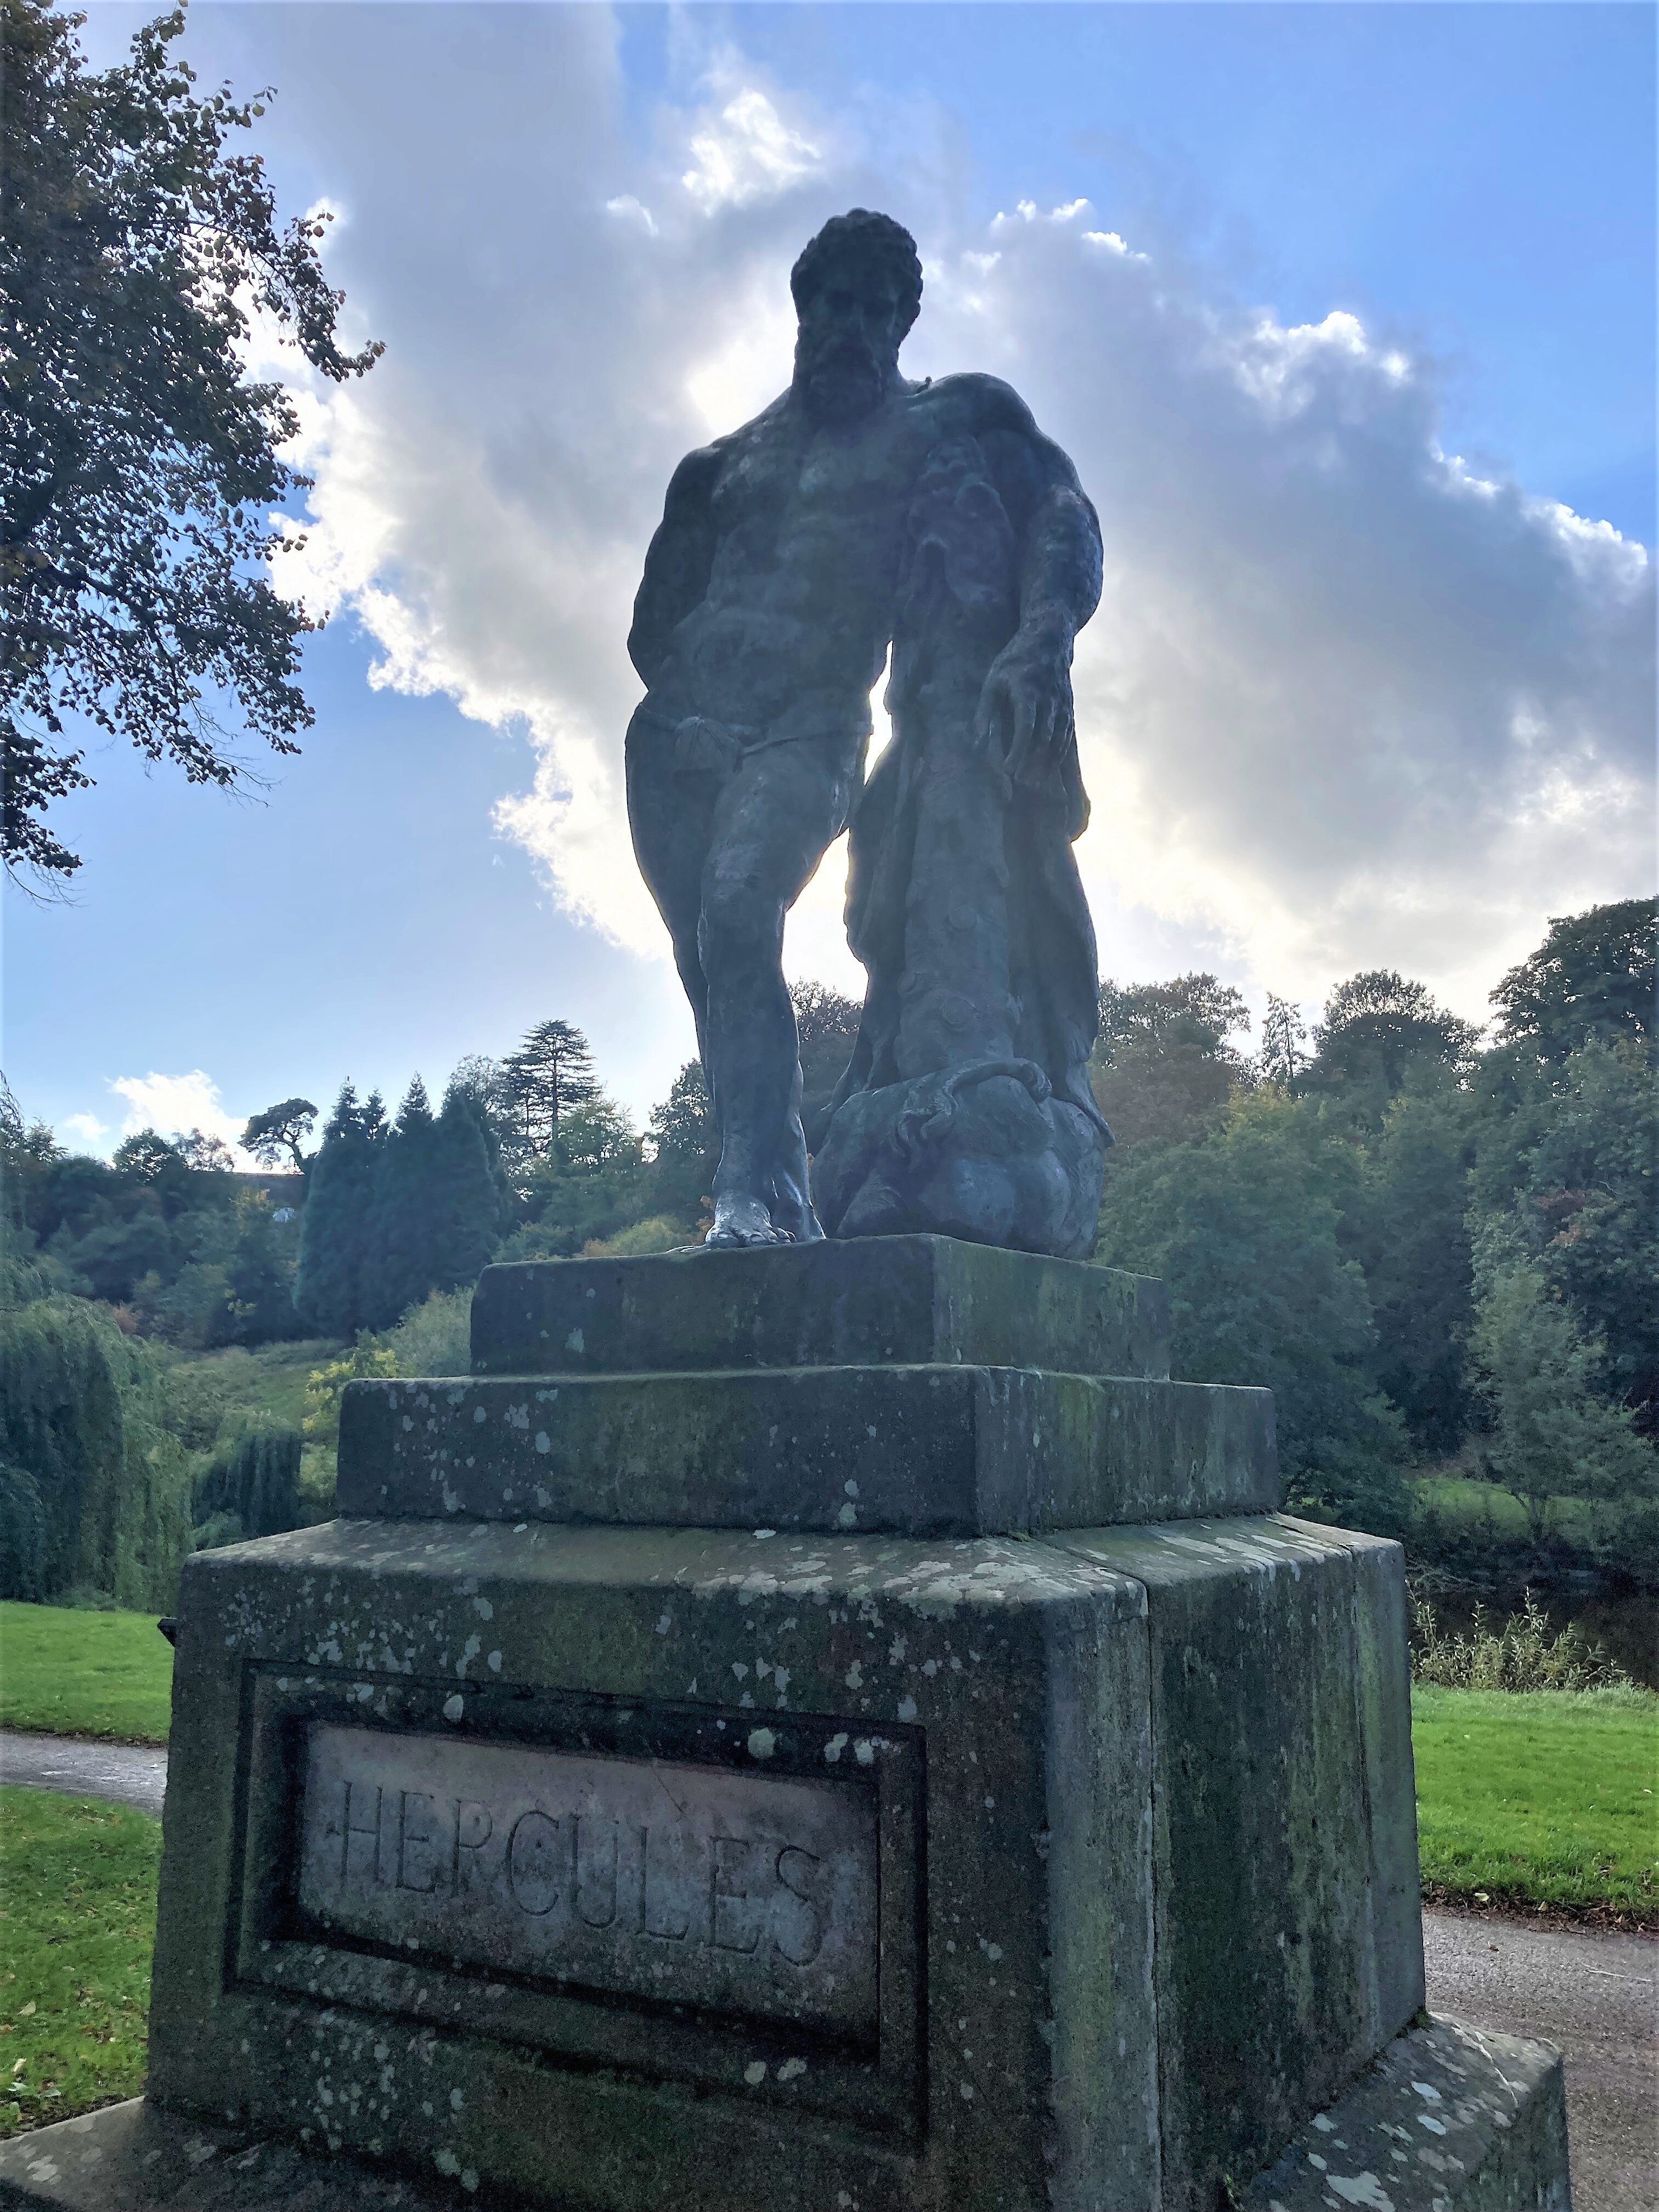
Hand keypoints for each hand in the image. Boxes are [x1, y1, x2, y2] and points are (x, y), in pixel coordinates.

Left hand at [974, 627, 1074, 787]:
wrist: (1049, 639)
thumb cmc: (1015, 660)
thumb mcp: (993, 680)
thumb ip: (986, 710)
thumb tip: (977, 740)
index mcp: (1027, 690)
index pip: (1025, 726)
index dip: (1017, 750)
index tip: (1008, 769)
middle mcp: (1048, 698)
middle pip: (1043, 737)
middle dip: (1032, 762)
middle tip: (1020, 781)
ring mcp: (1062, 703)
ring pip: (1058, 739)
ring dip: (1047, 762)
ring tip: (1034, 782)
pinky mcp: (1069, 706)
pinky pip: (1067, 734)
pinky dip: (1058, 753)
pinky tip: (1049, 767)